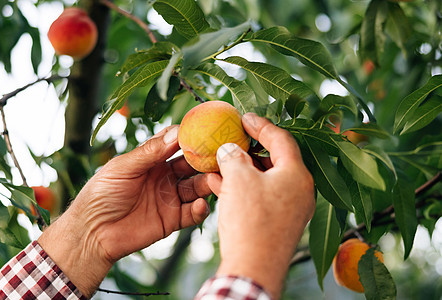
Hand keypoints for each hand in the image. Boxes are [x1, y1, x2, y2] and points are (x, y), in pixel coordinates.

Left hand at [38, 126, 211, 296]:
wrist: (91, 233)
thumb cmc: (101, 194)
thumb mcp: (123, 168)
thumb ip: (150, 152)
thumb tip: (176, 133)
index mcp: (152, 159)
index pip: (177, 143)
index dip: (190, 137)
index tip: (205, 131)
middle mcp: (165, 176)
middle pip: (192, 165)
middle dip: (205, 160)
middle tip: (220, 156)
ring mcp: (170, 197)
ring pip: (196, 187)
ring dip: (207, 183)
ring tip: (214, 181)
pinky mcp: (172, 219)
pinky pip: (192, 213)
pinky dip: (200, 209)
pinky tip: (200, 205)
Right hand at [208, 113, 314, 299]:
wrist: (253, 270)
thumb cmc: (250, 221)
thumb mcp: (238, 179)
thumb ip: (233, 157)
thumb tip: (228, 150)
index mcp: (296, 175)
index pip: (281, 139)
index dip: (261, 125)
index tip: (244, 118)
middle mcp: (299, 191)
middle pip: (274, 160)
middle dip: (249, 150)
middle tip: (232, 141)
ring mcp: (290, 209)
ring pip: (265, 180)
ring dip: (242, 170)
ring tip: (220, 162)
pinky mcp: (278, 224)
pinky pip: (261, 197)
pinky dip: (243, 188)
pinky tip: (218, 184)